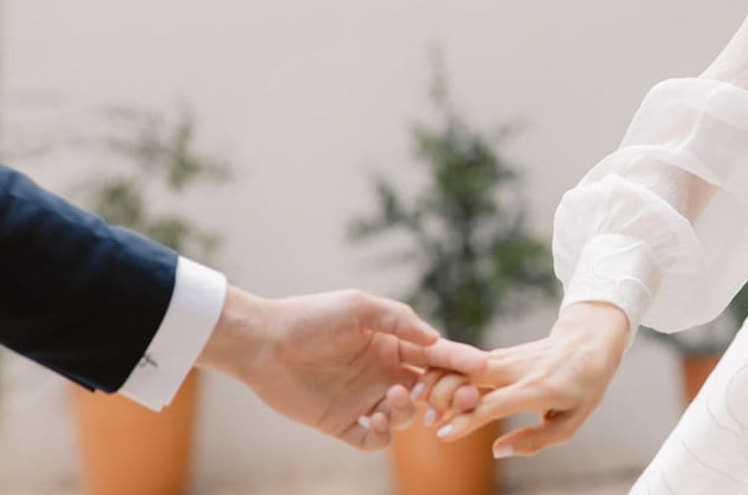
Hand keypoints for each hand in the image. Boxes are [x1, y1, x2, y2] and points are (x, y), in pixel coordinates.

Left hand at [199, 287, 487, 449]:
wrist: (264, 343)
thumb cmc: (311, 317)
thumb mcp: (360, 308)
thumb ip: (400, 322)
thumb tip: (436, 341)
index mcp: (391, 344)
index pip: (435, 356)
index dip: (460, 361)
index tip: (483, 367)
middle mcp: (382, 373)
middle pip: (430, 391)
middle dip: (448, 395)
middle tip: (455, 398)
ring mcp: (364, 400)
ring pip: (406, 417)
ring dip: (408, 411)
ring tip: (392, 397)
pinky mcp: (342, 424)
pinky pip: (375, 440)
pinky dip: (383, 436)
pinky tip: (375, 420)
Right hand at [403, 300, 630, 458]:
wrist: (588, 342)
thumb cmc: (582, 388)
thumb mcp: (570, 423)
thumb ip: (534, 440)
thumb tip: (497, 452)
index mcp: (538, 389)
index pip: (495, 403)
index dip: (468, 419)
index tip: (442, 433)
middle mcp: (518, 369)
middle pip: (471, 375)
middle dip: (443, 394)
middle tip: (423, 419)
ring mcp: (507, 357)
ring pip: (465, 364)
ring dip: (439, 381)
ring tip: (419, 404)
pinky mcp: (500, 353)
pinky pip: (468, 362)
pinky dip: (446, 371)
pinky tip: (430, 388)